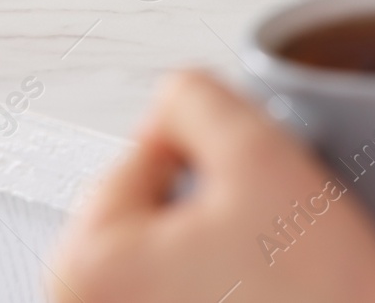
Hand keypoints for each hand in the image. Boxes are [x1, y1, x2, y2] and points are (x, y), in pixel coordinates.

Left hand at [50, 71, 374, 302]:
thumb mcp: (264, 163)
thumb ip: (204, 100)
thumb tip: (181, 92)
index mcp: (85, 263)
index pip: (148, 146)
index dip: (224, 143)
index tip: (270, 174)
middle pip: (163, 202)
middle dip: (230, 200)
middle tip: (285, 227)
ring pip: (189, 250)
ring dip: (240, 242)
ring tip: (289, 270)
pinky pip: (204, 293)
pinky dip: (243, 286)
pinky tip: (284, 299)